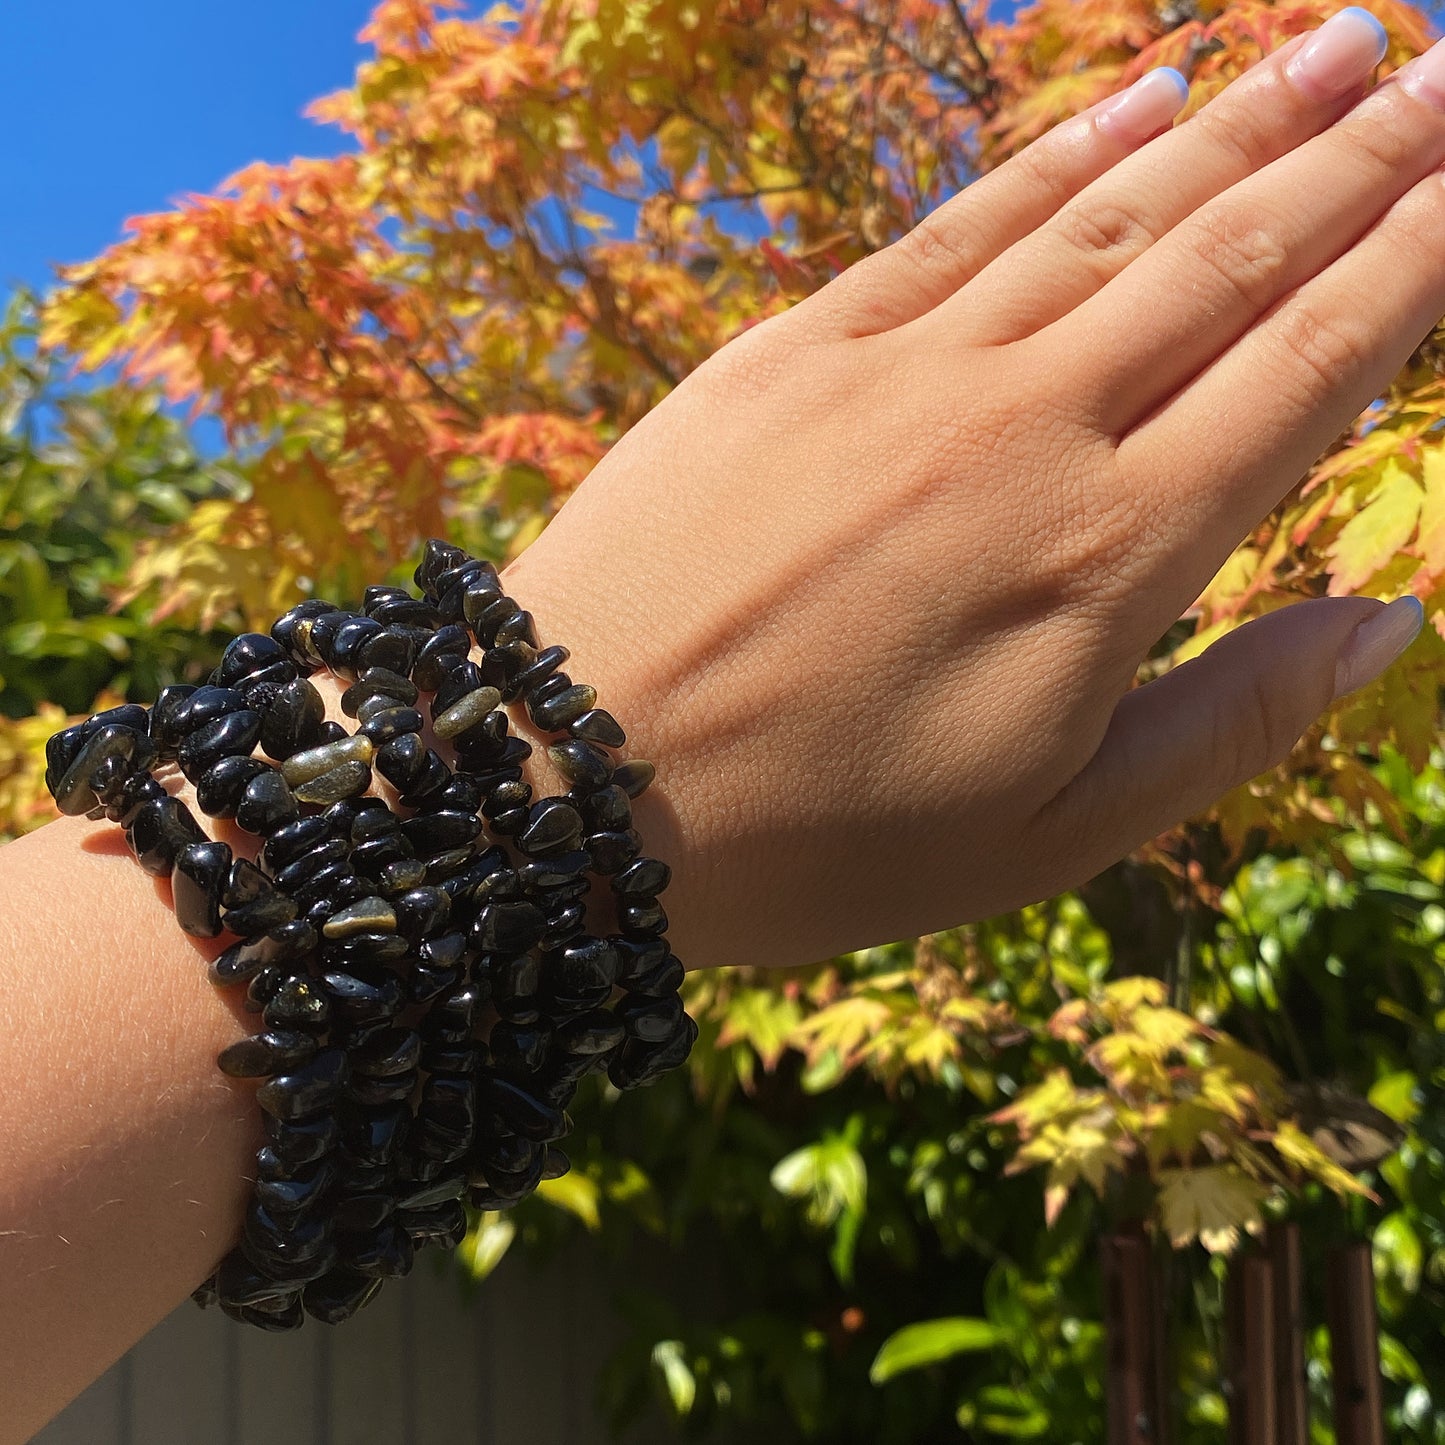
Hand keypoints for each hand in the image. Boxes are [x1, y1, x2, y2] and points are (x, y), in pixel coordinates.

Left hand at [502, 10, 1433, 971]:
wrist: (570, 778)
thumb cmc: (816, 837)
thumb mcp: (1047, 836)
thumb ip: (1230, 723)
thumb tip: (1389, 621)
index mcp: (1110, 556)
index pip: (1307, 363)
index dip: (1416, 258)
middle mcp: (1025, 428)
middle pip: (1229, 256)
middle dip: (1360, 155)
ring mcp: (903, 372)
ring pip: (1108, 214)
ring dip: (1236, 121)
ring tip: (1338, 42)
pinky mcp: (794, 349)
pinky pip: (958, 224)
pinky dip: (1060, 152)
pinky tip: (1141, 95)